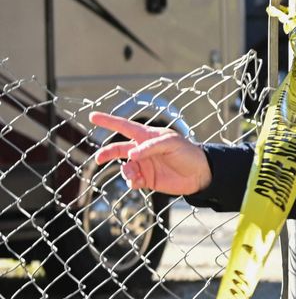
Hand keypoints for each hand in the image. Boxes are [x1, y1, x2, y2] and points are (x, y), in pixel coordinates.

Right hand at [89, 112, 211, 195]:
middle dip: (107, 153)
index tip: (92, 116)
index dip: (108, 121)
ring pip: (124, 167)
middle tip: (99, 158)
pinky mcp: (147, 179)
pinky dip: (131, 181)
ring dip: (126, 170)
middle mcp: (142, 150)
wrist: (201, 174)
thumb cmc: (188, 153)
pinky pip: (132, 180)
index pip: (124, 126)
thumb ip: (150, 147)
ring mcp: (144, 165)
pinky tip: (139, 182)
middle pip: (118, 148)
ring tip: (135, 174)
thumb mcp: (171, 144)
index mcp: (147, 136)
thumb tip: (131, 155)